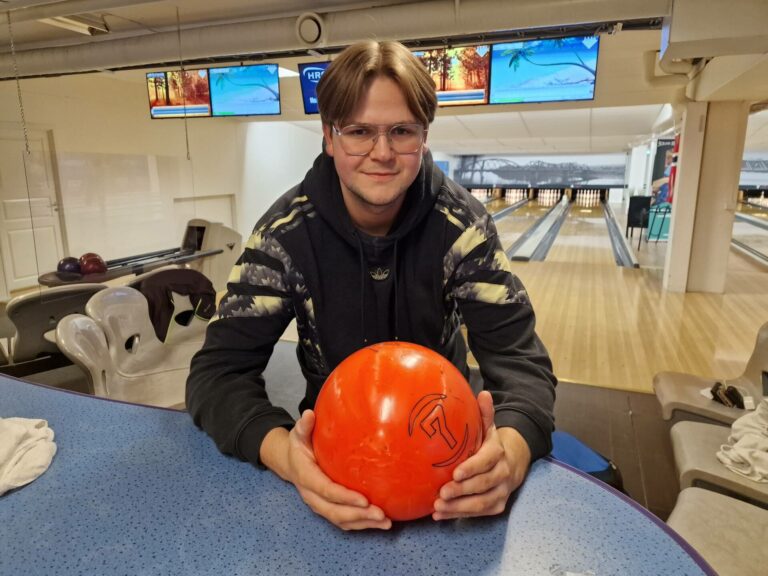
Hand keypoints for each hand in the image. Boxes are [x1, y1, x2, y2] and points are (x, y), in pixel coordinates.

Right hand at [263, 410, 391, 530]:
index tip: (364, 499)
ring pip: (340, 520)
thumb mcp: (298, 434)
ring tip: (385, 522)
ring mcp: (319, 504)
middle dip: (358, 515)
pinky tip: (380, 522)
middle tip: (381, 514)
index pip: (326, 490)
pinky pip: (344, 521)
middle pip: (335, 511)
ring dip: (363, 523)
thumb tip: (309, 414)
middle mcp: (311, 495)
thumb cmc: (298, 446)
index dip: (344, 497)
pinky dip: (361, 524)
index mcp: (306, 477)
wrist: (289, 462)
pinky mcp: (327, 508)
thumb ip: (304, 426)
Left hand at [432, 390, 530, 519]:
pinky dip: (458, 515)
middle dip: (462, 491)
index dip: (472, 468)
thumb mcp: (489, 427)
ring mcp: (500, 492)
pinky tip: (440, 514)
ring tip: (438, 506)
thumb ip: (484, 413)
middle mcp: (502, 474)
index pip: (486, 461)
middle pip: (483, 486)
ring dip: (459, 507)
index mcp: (497, 453)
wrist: (512, 463)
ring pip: (481, 504)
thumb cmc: (490, 444)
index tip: (454, 473)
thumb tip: (483, 393)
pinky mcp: (496, 506)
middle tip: (441, 493)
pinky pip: (478, 514)